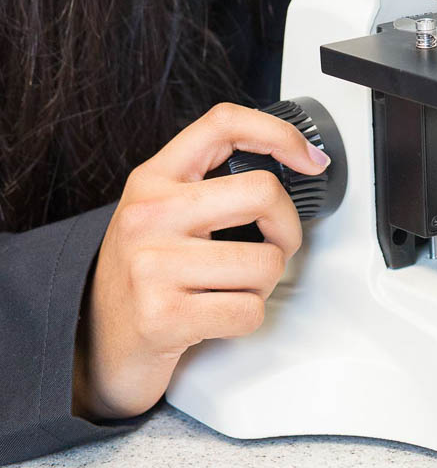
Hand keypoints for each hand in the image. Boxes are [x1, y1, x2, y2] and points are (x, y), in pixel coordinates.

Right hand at [74, 102, 330, 422]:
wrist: (96, 344)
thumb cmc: (143, 275)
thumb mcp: (163, 211)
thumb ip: (210, 182)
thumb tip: (297, 164)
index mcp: (154, 178)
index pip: (224, 123)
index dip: (279, 133)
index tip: (309, 160)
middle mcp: (149, 214)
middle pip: (262, 192)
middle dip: (286, 227)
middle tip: (273, 245)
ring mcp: (153, 264)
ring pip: (266, 261)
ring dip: (263, 284)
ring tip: (231, 287)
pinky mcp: (163, 315)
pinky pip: (249, 311)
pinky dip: (246, 318)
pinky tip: (216, 315)